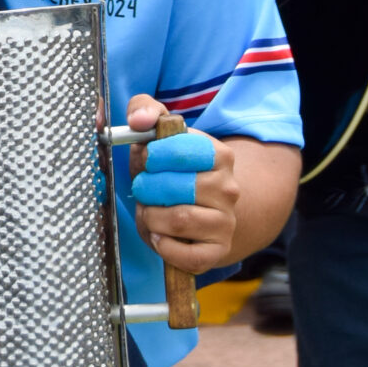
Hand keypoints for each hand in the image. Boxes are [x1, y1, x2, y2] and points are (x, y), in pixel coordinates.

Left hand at [123, 95, 239, 275]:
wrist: (205, 214)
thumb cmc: (173, 173)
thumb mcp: (158, 138)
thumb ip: (145, 111)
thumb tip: (139, 119)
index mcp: (219, 155)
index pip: (182, 149)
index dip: (154, 156)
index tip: (147, 161)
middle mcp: (228, 188)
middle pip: (175, 186)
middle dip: (147, 189)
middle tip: (143, 190)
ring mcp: (225, 222)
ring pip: (178, 220)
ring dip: (152, 217)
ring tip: (150, 212)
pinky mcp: (217, 251)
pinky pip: (186, 255)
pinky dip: (163, 246)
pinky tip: (159, 236)